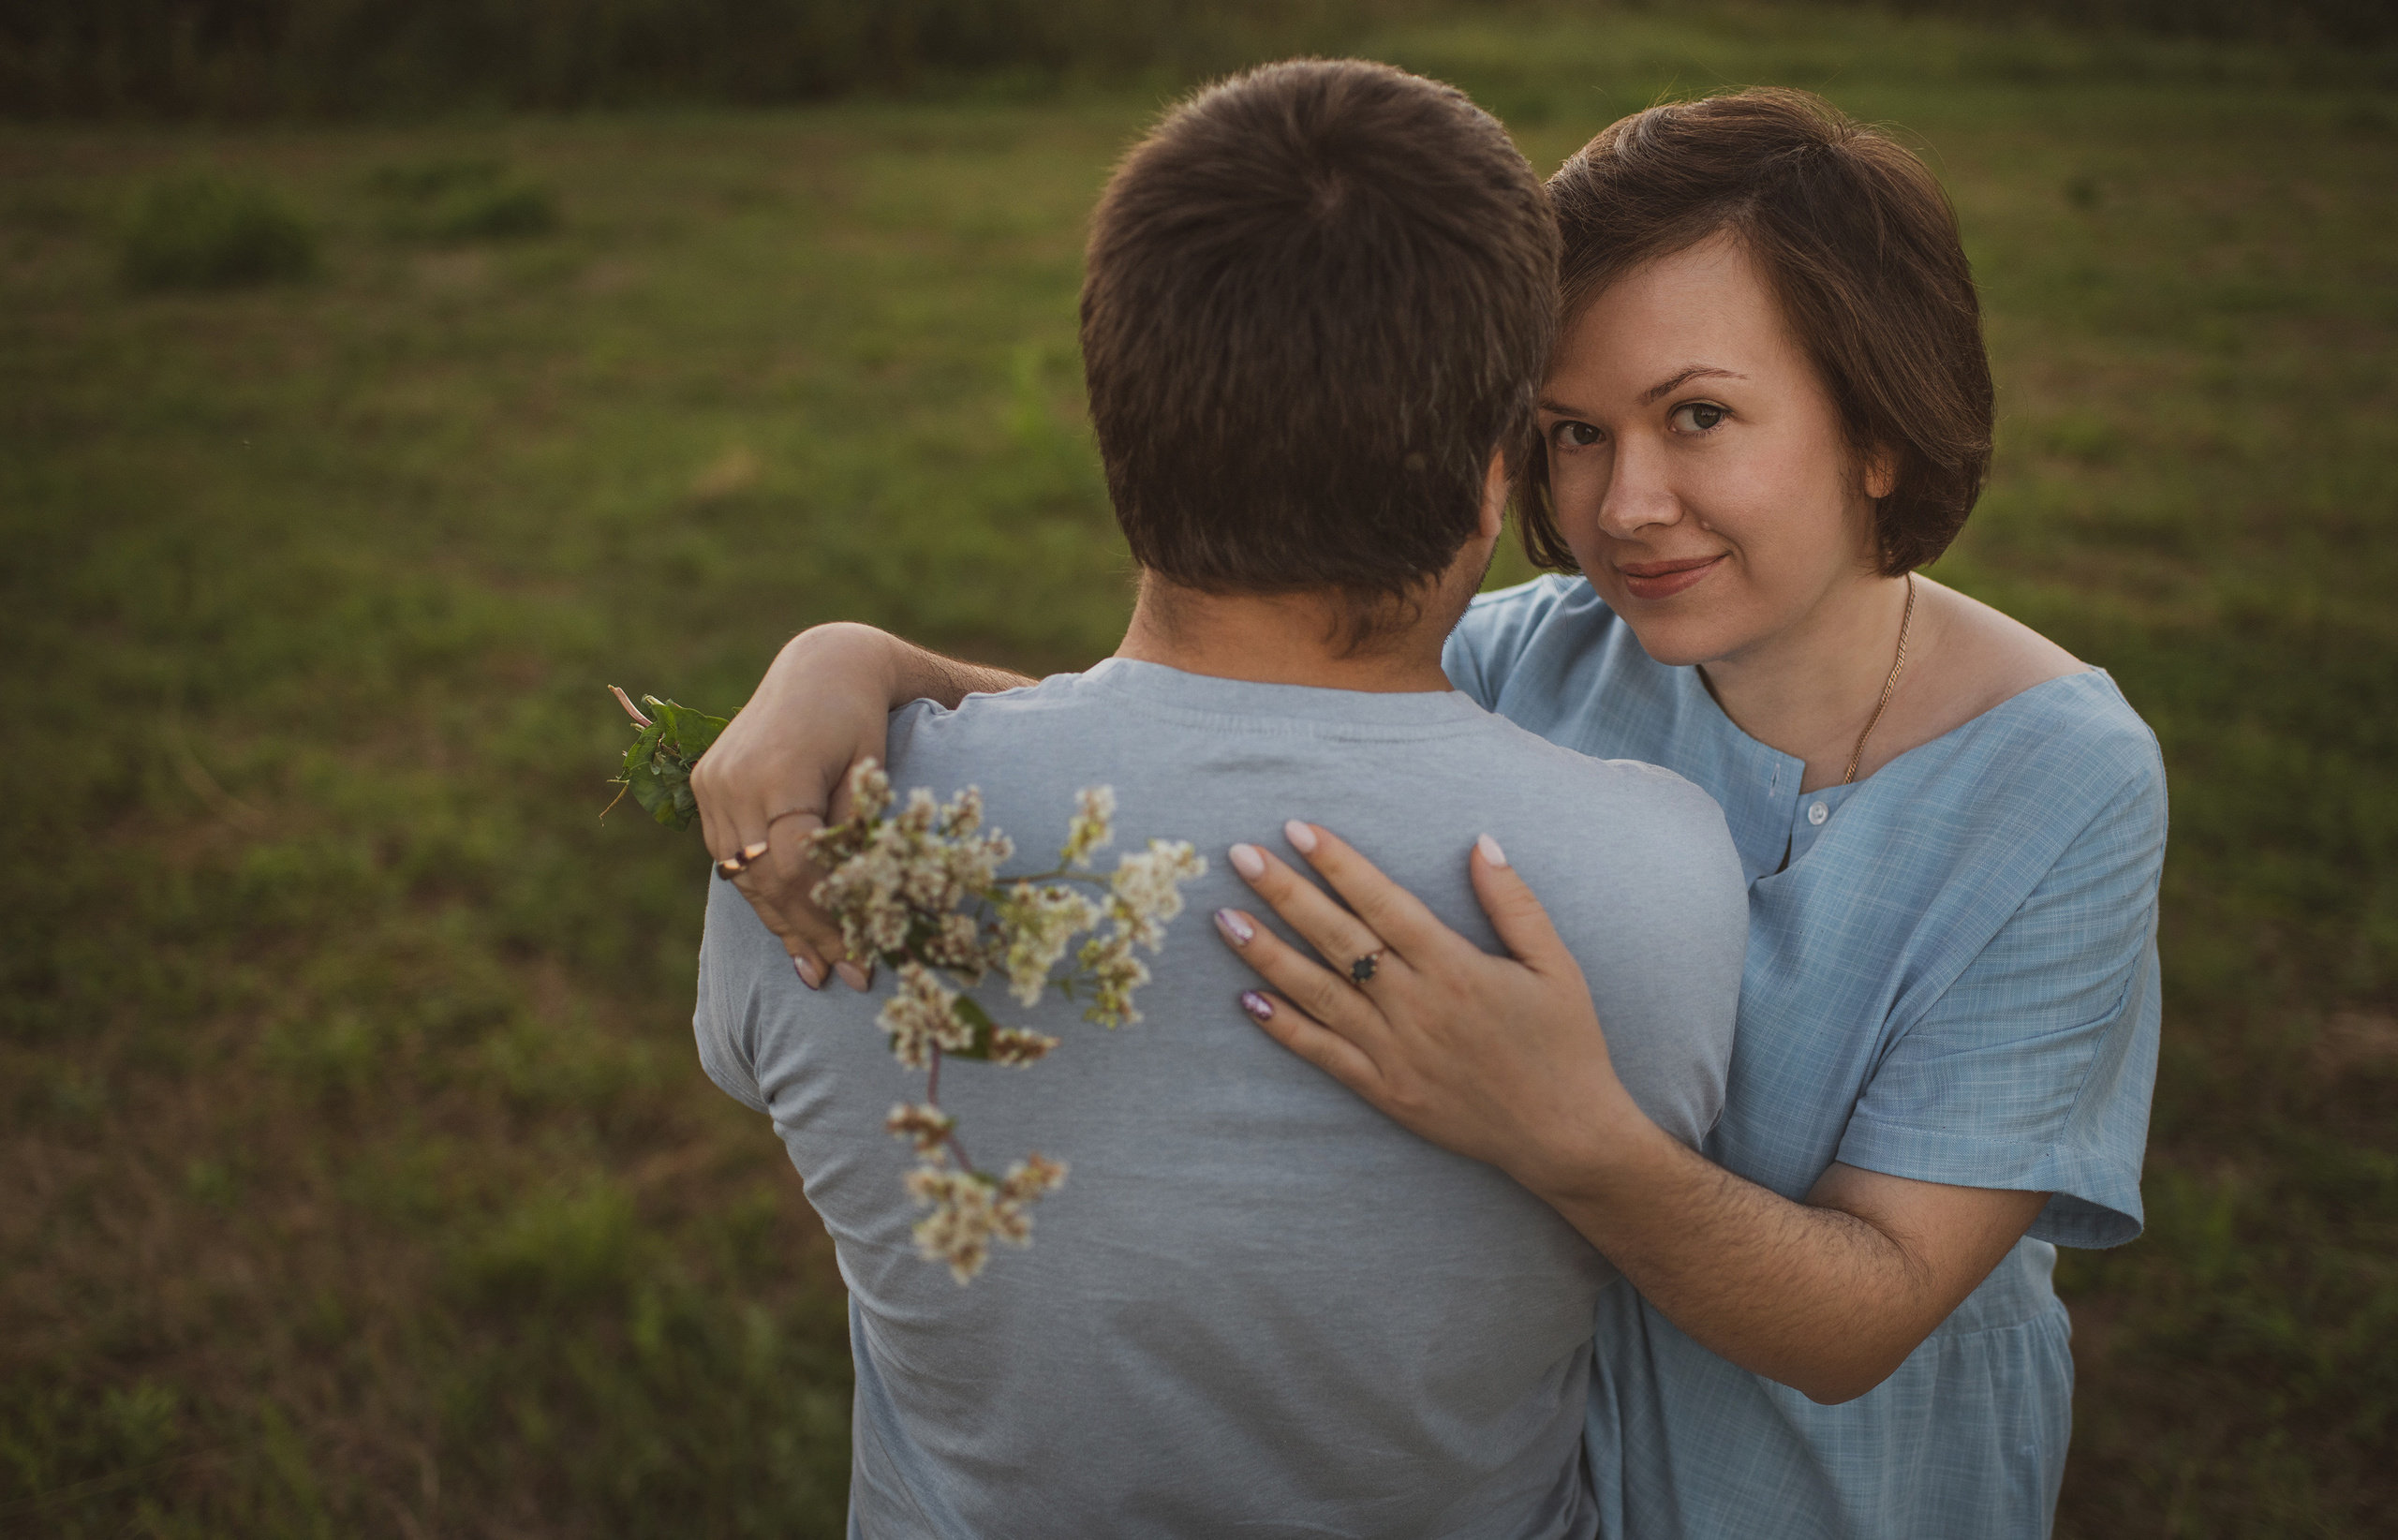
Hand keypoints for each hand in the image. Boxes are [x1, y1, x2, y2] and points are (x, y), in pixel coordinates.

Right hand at [691, 624, 896, 990]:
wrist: (821, 667)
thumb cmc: (861, 721)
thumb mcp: (871, 774)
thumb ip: (853, 835)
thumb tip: (851, 907)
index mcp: (778, 773)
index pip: (797, 867)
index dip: (829, 920)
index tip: (863, 957)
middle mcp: (734, 780)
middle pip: (767, 879)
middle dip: (808, 933)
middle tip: (846, 975)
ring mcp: (713, 783)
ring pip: (742, 875)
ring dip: (781, 923)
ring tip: (818, 967)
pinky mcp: (706, 785)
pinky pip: (729, 856)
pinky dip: (760, 892)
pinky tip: (788, 928)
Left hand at [1212, 821, 1641, 1190]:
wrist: (1565, 1135)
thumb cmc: (1565, 1044)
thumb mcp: (1557, 965)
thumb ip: (1515, 903)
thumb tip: (1480, 843)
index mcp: (1455, 967)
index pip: (1382, 902)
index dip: (1338, 863)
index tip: (1297, 829)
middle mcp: (1415, 1004)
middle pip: (1337, 938)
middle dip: (1285, 892)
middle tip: (1240, 854)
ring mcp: (1394, 1051)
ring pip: (1317, 992)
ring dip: (1266, 953)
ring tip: (1224, 917)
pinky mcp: (1384, 1091)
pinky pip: (1323, 1054)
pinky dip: (1282, 1027)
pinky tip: (1246, 999)